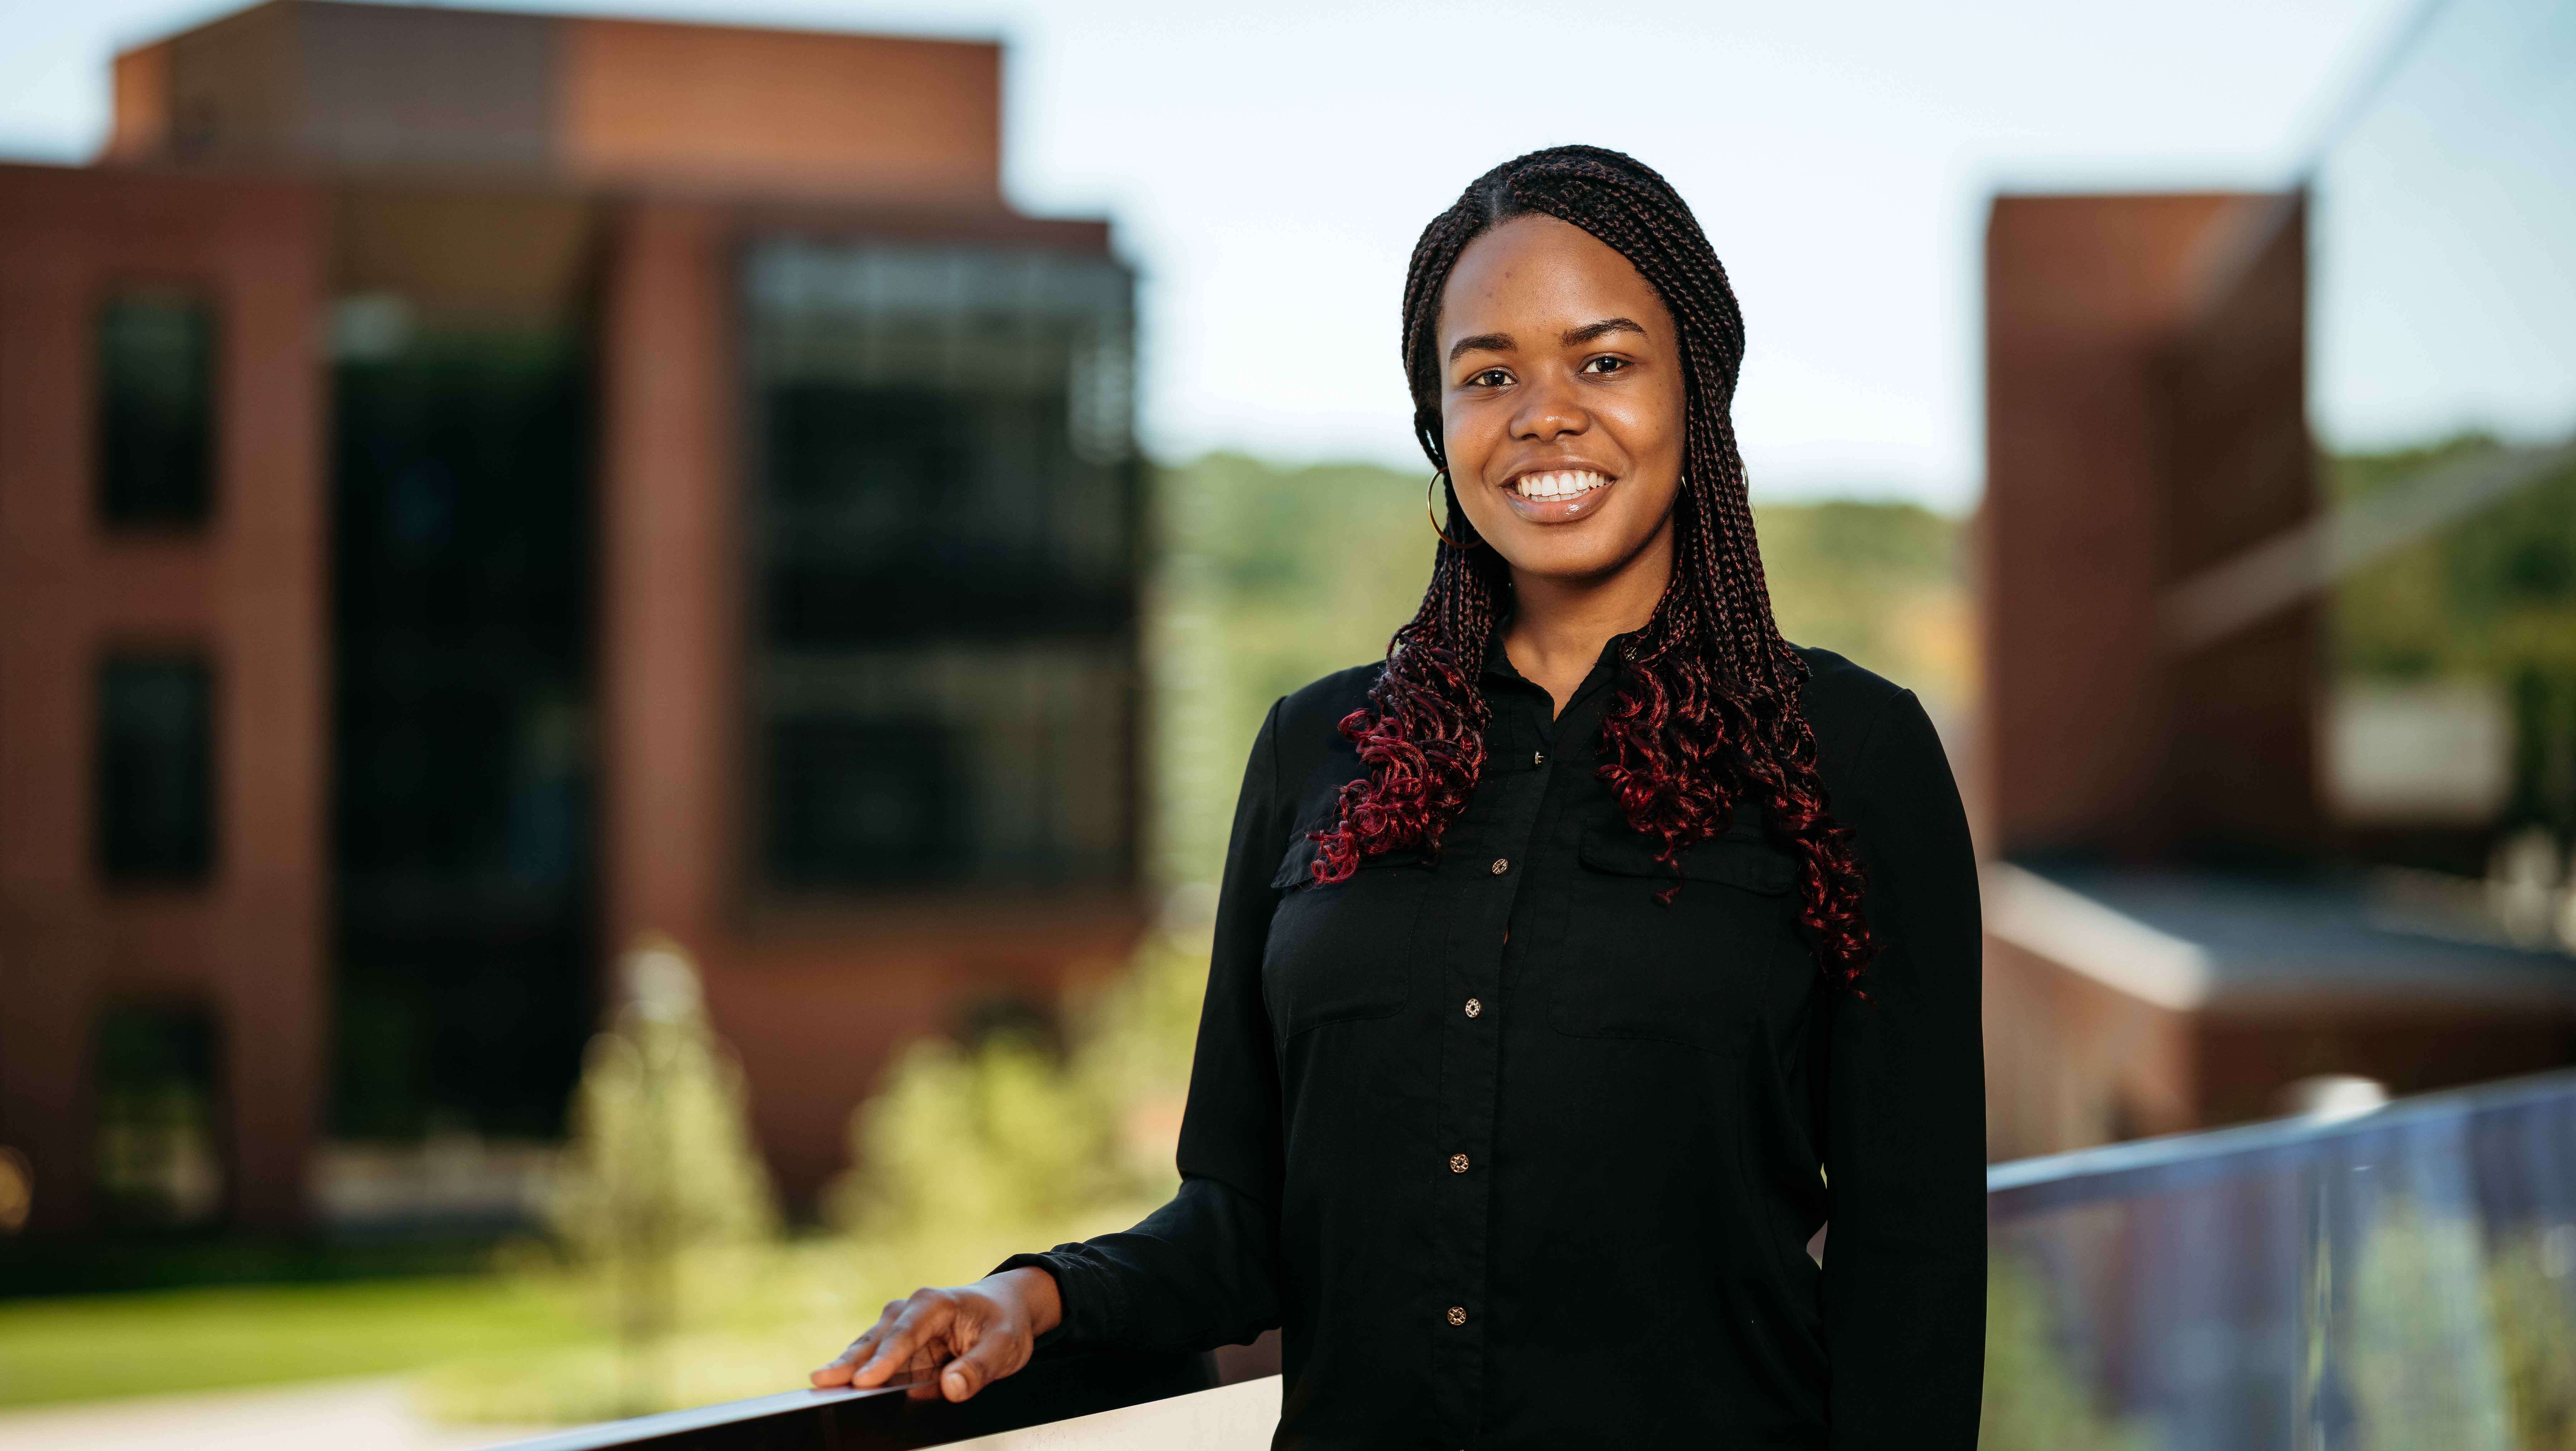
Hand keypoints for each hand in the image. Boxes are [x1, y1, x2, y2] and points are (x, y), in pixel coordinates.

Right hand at [810, 1267, 1062, 1402]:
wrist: (1006, 1308)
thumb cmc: (1004, 1322)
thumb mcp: (1004, 1345)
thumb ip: (979, 1367)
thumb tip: (951, 1387)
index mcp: (934, 1303)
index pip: (905, 1334)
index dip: (885, 1359)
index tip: (865, 1380)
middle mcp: (909, 1311)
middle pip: (876, 1340)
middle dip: (849, 1361)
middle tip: (822, 1380)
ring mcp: (899, 1330)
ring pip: (868, 1351)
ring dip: (846, 1369)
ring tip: (821, 1388)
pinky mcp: (898, 1350)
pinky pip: (875, 1364)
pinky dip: (857, 1376)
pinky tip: (839, 1391)